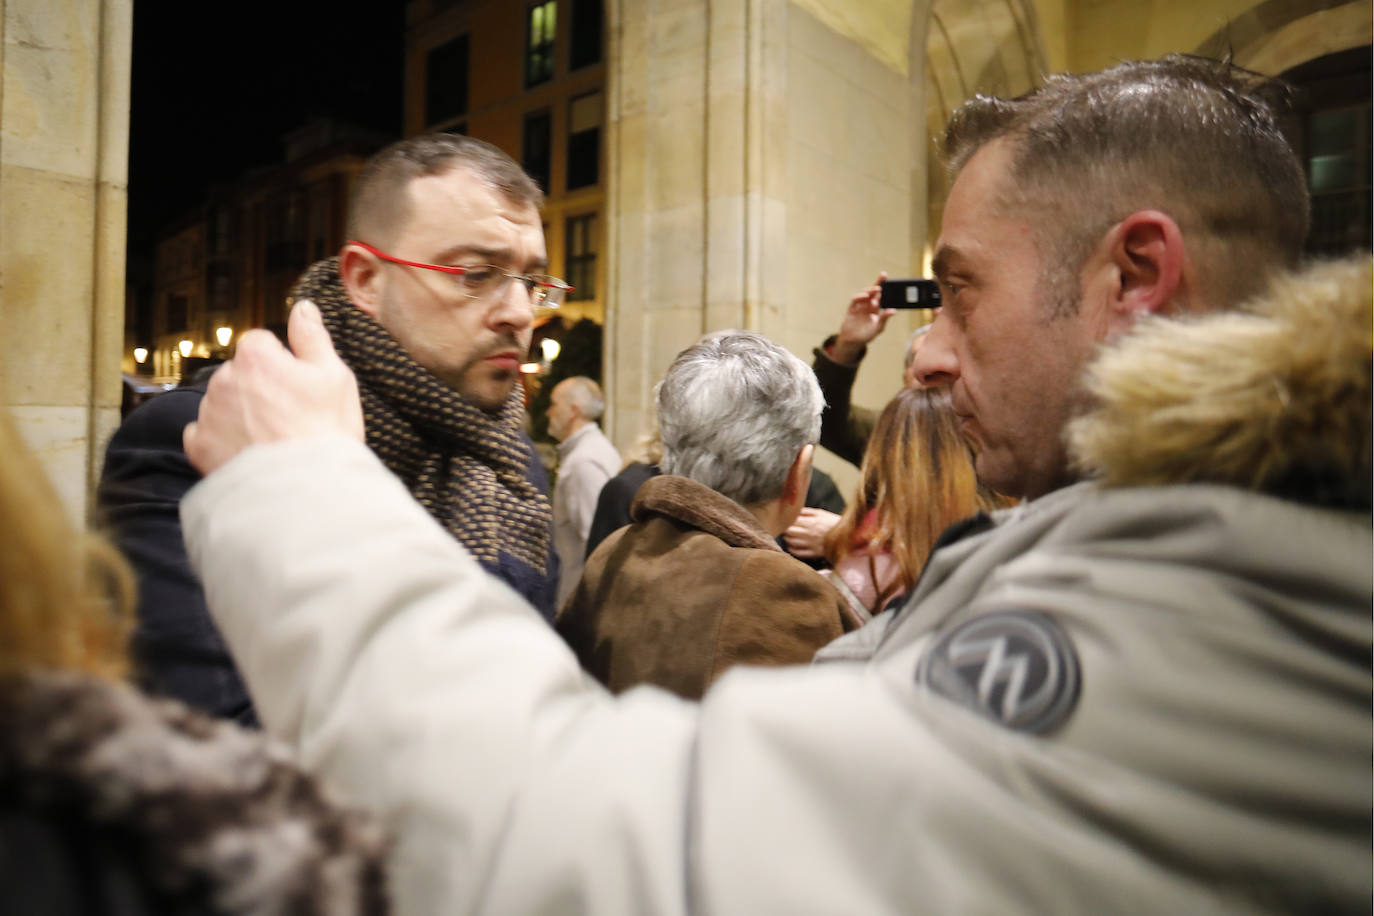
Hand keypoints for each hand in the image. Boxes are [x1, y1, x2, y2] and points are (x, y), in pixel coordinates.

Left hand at [184, 300, 364, 474]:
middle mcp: (224, 378)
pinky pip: (203, 433)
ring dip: (240, 412)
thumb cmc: (326, 431)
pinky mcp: (199, 446)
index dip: (283, 363)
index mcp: (255, 356)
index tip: (299, 387)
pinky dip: (220, 439)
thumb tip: (303, 307)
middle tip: (290, 417)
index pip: (262, 342)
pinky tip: (247, 451)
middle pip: (241, 372)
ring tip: (272, 438)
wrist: (307, 490)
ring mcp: (208, 413)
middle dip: (259, 387)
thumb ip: (313, 337)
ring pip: (223, 401)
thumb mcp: (335, 376)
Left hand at [783, 508, 841, 558]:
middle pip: (788, 532)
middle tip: (785, 528)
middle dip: (785, 529)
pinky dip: (792, 549)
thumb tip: (795, 510)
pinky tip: (792, 545)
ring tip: (789, 536)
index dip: (785, 520)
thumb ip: (807, 512)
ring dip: (787, 539)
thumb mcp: (821, 513)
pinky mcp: (813, 553)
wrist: (847, 536)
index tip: (784, 520)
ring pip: (791, 542)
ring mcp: (811, 544)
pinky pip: (797, 552)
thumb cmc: (833, 523)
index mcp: (811, 522)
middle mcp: (809, 534)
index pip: (791, 521)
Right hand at [831, 272, 892, 364]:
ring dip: (871, 290)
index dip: (885, 286)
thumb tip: (893, 310)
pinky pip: (855, 299)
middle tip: (883, 276)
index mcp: (877, 308)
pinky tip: (865, 296)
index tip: (890, 280)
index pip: (882, 295)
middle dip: (879, 282)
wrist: (853, 341)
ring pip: (865, 293)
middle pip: (874, 290)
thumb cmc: (867, 335)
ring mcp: (860, 306)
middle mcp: (869, 304)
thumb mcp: (878, 327)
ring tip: (877, 289)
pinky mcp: (852, 308)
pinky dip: (859, 296)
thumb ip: (884, 318)